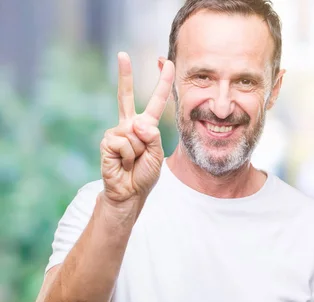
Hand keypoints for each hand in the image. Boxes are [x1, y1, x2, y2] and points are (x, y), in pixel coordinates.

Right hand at [100, 52, 174, 203]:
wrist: (130, 192)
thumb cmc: (144, 174)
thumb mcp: (157, 154)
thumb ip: (152, 137)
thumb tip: (136, 122)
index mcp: (146, 125)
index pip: (156, 100)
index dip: (162, 81)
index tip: (164, 61)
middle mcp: (130, 124)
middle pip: (126, 96)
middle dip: (125, 75)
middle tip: (122, 54)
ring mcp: (116, 132)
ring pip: (135, 133)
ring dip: (139, 151)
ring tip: (133, 162)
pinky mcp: (107, 141)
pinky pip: (126, 144)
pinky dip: (129, 157)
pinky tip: (124, 163)